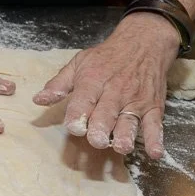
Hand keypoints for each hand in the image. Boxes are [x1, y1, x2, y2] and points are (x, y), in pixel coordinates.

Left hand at [33, 13, 180, 158]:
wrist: (145, 42)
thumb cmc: (107, 56)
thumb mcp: (78, 63)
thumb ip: (58, 84)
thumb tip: (38, 100)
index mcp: (93, 80)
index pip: (84, 100)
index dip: (78, 114)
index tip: (73, 128)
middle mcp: (115, 91)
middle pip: (107, 113)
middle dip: (102, 128)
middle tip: (97, 142)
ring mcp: (136, 100)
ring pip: (130, 120)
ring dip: (126, 135)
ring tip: (122, 147)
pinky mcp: (154, 106)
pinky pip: (155, 124)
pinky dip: (156, 139)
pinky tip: (155, 153)